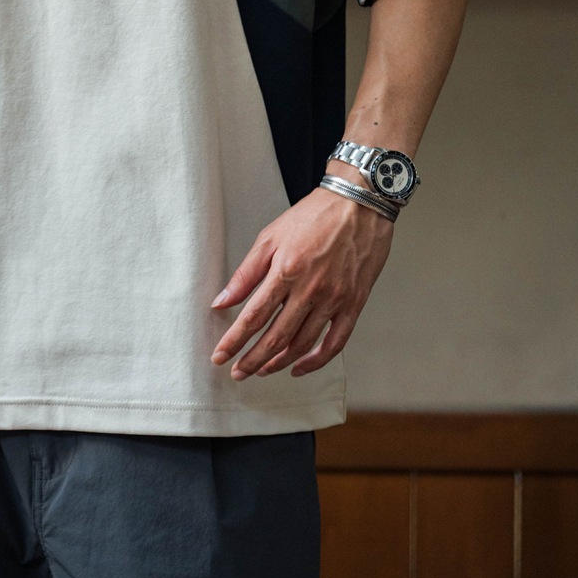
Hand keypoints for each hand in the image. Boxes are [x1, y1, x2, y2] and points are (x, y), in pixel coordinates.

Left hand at [209, 187, 393, 379]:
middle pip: (275, 337)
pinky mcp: (354, 304)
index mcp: (286, 271)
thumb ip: (245, 273)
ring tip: (261, 370)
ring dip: (278, 363)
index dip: (234, 341)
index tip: (219, 356)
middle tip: (236, 373)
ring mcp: (334, 300)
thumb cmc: (313, 216)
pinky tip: (299, 367)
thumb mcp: (270, 236)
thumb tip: (221, 301)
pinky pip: (335, 343)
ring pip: (302, 344)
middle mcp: (311, 290)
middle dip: (252, 359)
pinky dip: (316, 361)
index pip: (253, 317)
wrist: (358, 204)